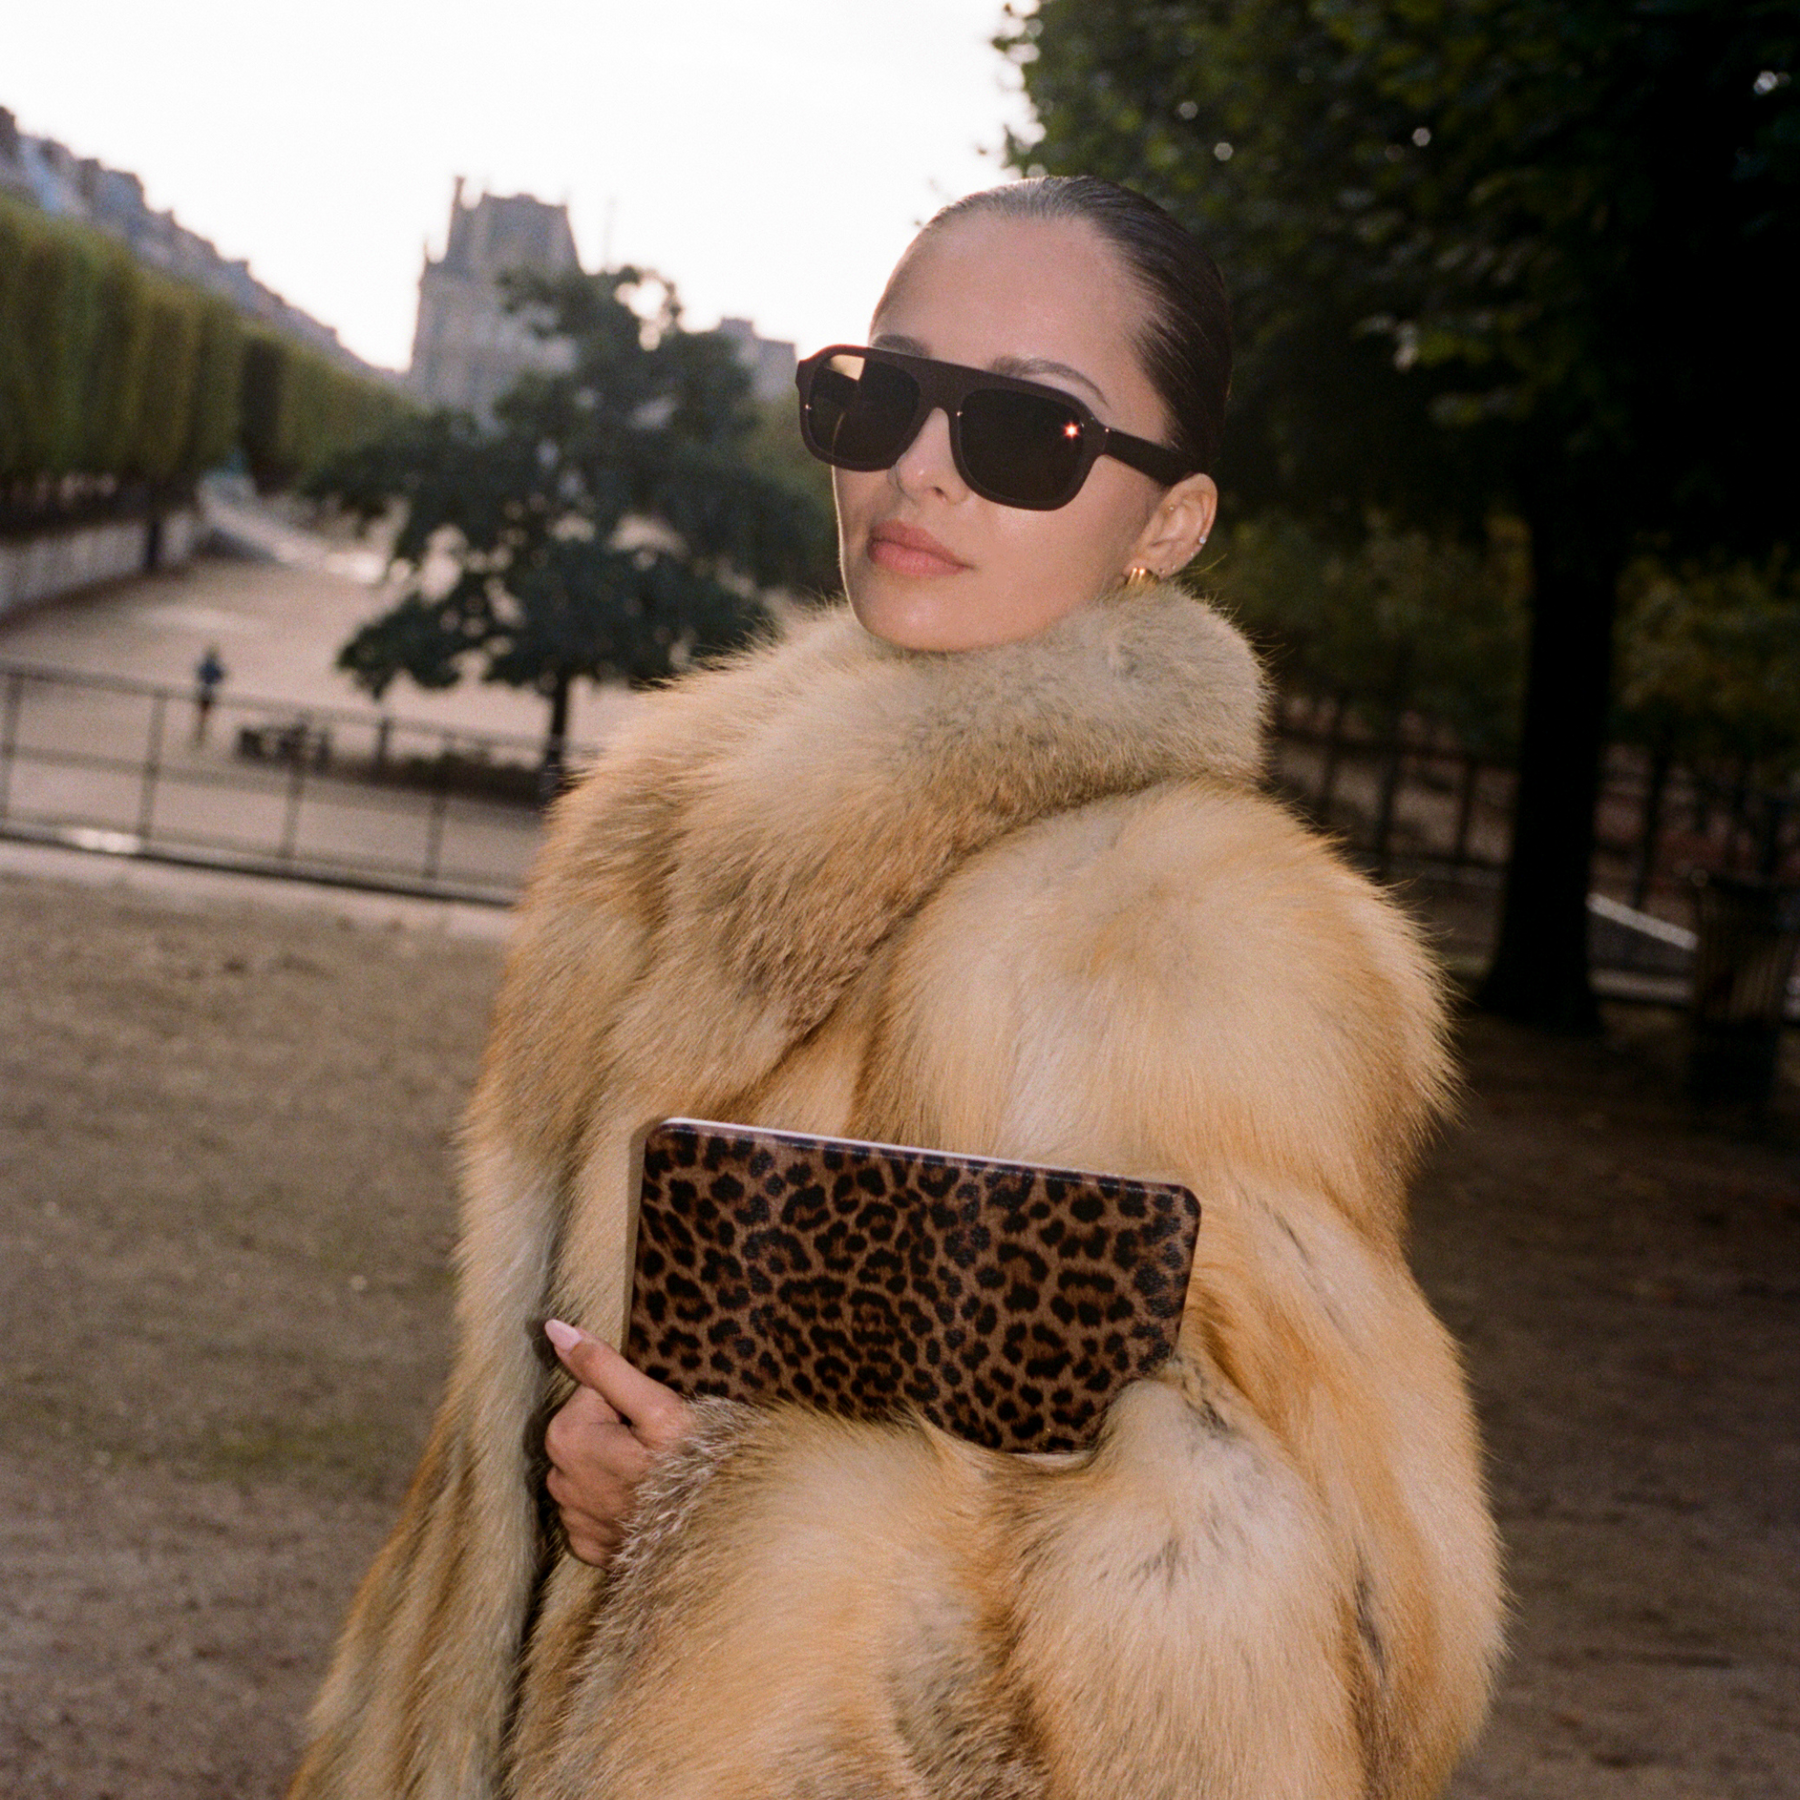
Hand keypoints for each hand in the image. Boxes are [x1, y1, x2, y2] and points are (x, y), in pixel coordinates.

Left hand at [542, 1319, 693, 1567]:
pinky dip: (618, 1500)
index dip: (632, 1400)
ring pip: (594, 1465)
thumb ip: (603, 1365)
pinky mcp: (587, 1544)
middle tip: (659, 1449)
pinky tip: (646, 1504)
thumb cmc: (690, 1470)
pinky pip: (597, 1505)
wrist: (715, 1538)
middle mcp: (558, 1479)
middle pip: (590, 1428)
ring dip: (619, 1465)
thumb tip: (555, 1328)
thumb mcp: (656, 1408)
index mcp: (566, 1438)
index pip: (595, 1391)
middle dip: (621, 1430)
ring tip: (657, 1476)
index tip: (655, 1425)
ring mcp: (571, 1517)